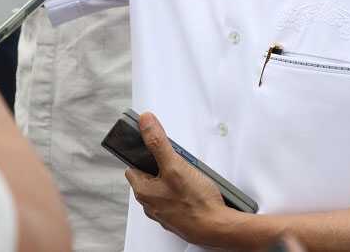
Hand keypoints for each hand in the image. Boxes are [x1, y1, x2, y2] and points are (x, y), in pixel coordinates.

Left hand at [125, 112, 243, 246]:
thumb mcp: (175, 165)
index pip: (133, 167)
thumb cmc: (196, 203)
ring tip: (191, 175)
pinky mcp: (178, 218)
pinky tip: (196, 189)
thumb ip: (158, 143)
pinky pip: (175, 199)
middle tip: (179, 162)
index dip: (143, 155)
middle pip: (150, 176)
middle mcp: (150, 204)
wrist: (217, 228)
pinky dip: (183, 192)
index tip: (155, 148)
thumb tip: (145, 122)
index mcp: (143, 191)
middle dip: (163, 166)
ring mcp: (164, 212)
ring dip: (174, 179)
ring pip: (164, 188)